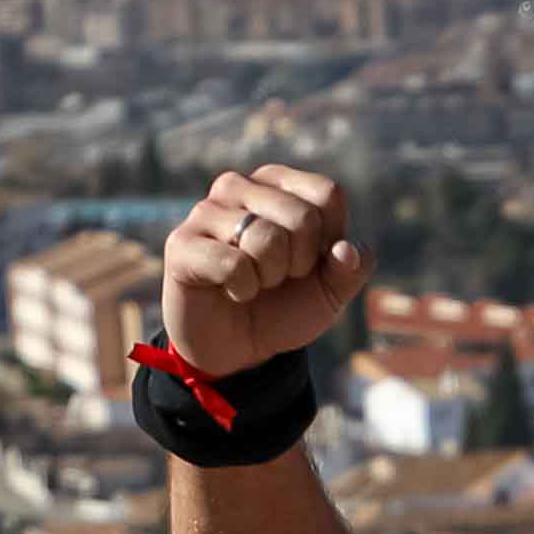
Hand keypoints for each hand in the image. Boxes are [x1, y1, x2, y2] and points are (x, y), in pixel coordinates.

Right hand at [158, 164, 368, 376]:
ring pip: (266, 238)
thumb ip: (351, 269)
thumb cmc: (282, 307)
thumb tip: (348, 250)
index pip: (327, 194)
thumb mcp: (329, 293)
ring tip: (253, 282)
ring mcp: (206, 210)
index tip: (311, 262)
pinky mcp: (182, 243)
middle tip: (277, 277)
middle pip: (302, 217)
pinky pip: (234, 264)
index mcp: (278, 183)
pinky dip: (243, 289)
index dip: (330, 240)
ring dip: (270, 277)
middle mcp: (240, 186)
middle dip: (301, 263)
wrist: (237, 350)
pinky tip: (230, 290)